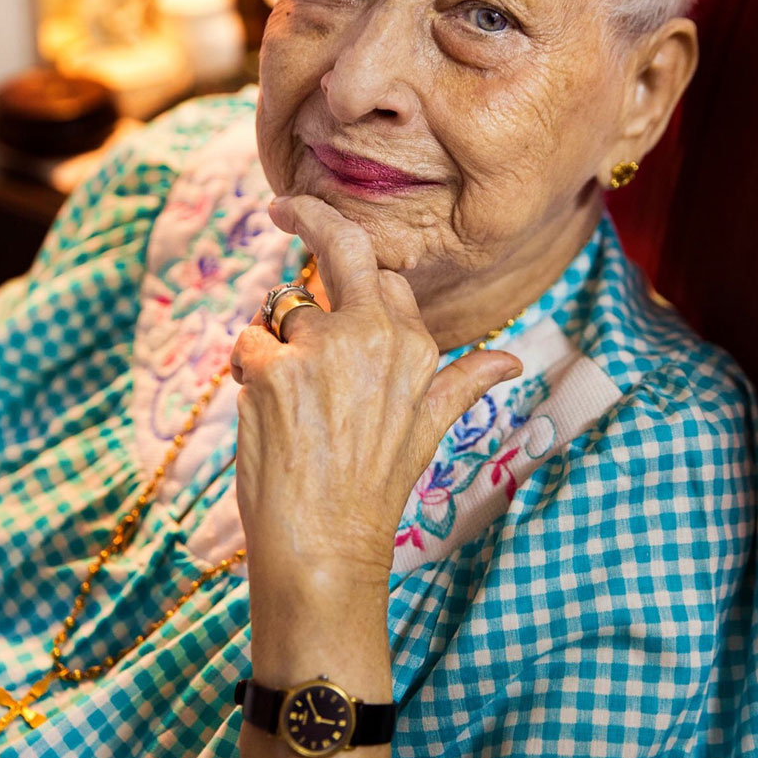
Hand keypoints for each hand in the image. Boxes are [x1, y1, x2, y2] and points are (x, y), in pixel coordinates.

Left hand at [230, 194, 522, 589]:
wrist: (327, 549)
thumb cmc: (373, 489)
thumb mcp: (431, 429)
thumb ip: (465, 381)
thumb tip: (512, 359)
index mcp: (415, 346)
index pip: (384, 279)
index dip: (357, 274)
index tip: (333, 255)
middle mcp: (374, 336)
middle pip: (341, 249)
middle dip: (310, 218)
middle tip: (282, 207)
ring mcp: (322, 349)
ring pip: (282, 306)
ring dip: (274, 342)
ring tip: (285, 401)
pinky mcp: (272, 369)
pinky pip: (248, 341)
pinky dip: (245, 370)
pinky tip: (261, 412)